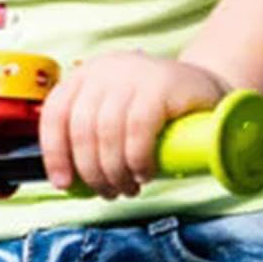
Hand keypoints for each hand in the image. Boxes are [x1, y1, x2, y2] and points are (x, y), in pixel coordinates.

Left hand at [38, 52, 232, 198]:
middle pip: (82, 128)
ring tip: (128, 187)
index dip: (55, 152)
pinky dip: (136, 158)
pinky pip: (137, 129)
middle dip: (92, 171)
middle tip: (109, 192)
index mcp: (86, 76)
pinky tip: (144, 172)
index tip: (65, 184)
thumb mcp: (118, 117)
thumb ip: (94, 138)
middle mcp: (104, 69)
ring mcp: (132, 73)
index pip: (56, 113)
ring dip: (114, 171)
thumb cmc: (158, 113)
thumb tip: (71, 181)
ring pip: (107, 132)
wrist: (207, 90)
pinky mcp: (160, 84)